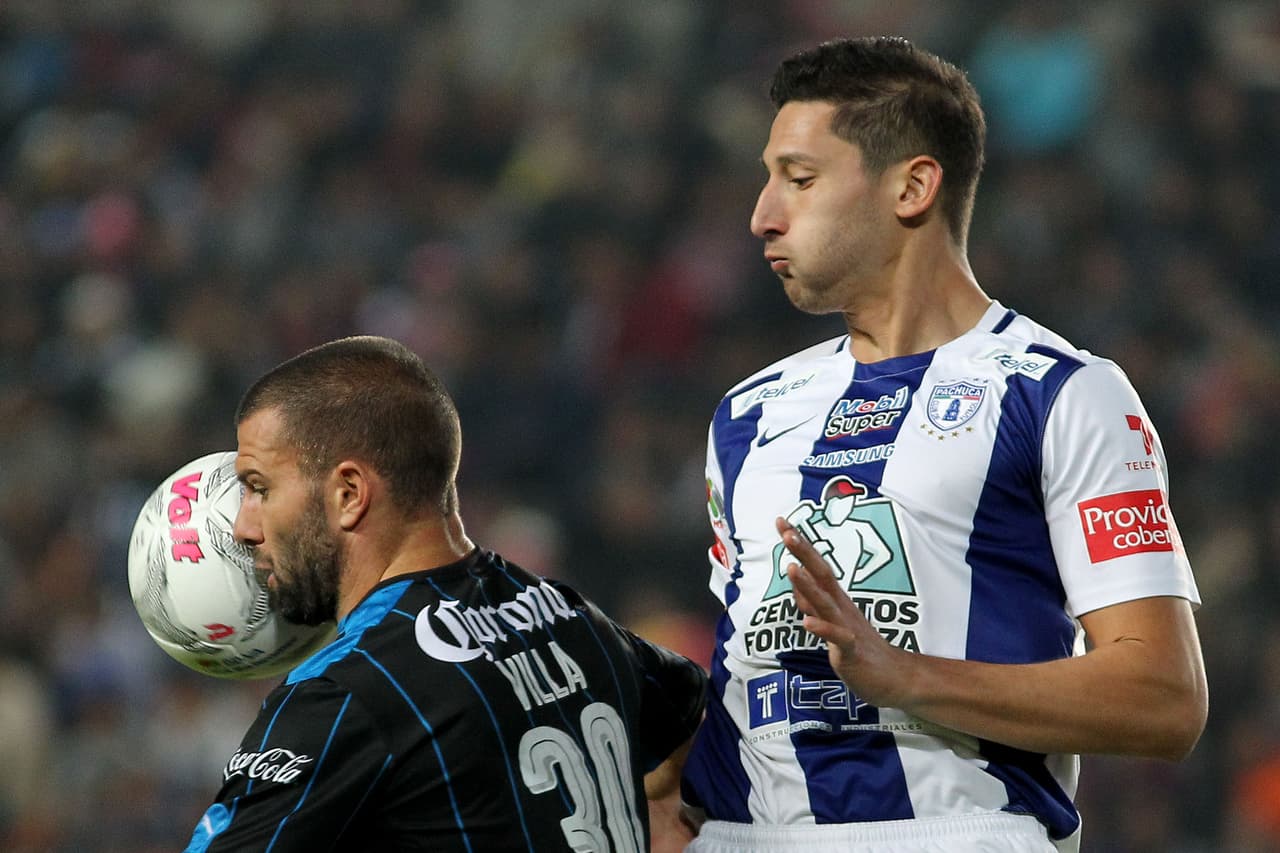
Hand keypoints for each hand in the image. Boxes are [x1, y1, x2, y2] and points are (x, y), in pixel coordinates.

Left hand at [776, 516, 908, 708]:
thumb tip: (793, 579)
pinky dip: (823, 629)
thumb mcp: (830, 620)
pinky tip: (807, 623)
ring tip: (791, 568)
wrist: (892, 676)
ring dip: (808, 586)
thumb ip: (811, 601)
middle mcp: (841, 607)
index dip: (799, 545)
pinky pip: (837, 637)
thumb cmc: (858, 646)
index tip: (781, 521)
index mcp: (835, 599)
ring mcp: (847, 627)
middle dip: (803, 553)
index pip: (815, 566)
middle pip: (821, 575)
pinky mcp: (851, 650)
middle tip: (786, 531)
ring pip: (825, 603)